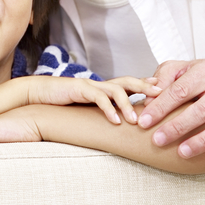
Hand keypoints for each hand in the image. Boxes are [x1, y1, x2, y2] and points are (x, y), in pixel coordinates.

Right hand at [24, 75, 160, 123]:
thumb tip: (121, 123)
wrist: (39, 93)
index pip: (130, 83)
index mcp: (104, 87)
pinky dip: (109, 110)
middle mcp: (100, 84)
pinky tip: (116, 121)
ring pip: (116, 90)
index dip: (147, 85)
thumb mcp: (87, 107)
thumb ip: (104, 110)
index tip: (165, 91)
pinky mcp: (79, 89)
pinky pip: (98, 98)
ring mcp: (90, 85)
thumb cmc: (64, 102)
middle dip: (146, 87)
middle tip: (162, 95)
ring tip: (137, 120)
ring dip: (128, 104)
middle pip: (128, 81)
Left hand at [139, 58, 204, 171]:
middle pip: (202, 109)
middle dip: (178, 127)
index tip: (143, 122)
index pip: (180, 90)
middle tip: (158, 140)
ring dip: (202, 142)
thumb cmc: (202, 81)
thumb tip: (149, 98)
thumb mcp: (181, 70)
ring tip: (182, 153)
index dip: (160, 107)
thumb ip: (163, 78)